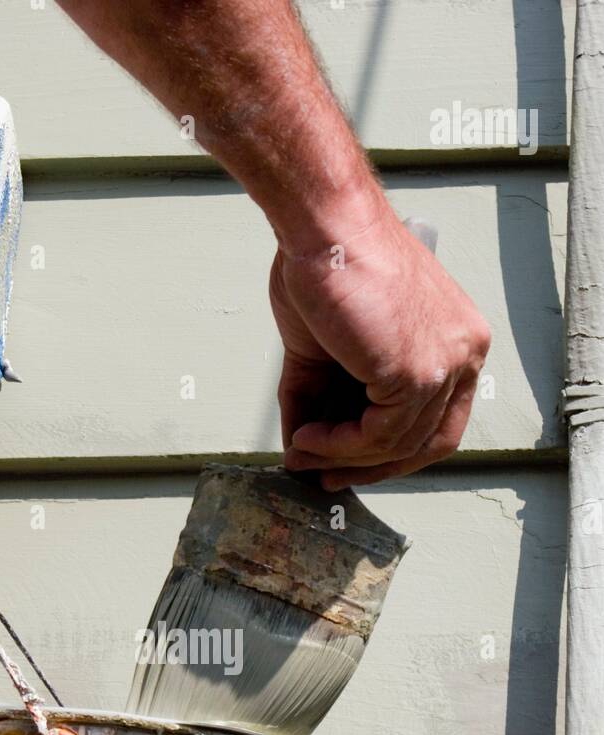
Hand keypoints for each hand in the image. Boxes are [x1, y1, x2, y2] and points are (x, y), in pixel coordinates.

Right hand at [269, 203, 491, 486]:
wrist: (326, 227)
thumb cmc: (331, 264)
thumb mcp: (328, 348)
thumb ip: (324, 400)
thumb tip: (304, 449)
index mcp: (456, 340)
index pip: (438, 419)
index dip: (392, 452)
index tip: (348, 463)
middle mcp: (465, 352)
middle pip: (429, 442)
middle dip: (373, 467)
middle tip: (325, 475)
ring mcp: (448, 365)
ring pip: (398, 444)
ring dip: (341, 456)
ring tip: (301, 450)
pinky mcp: (420, 374)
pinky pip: (378, 436)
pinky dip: (338, 445)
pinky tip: (308, 436)